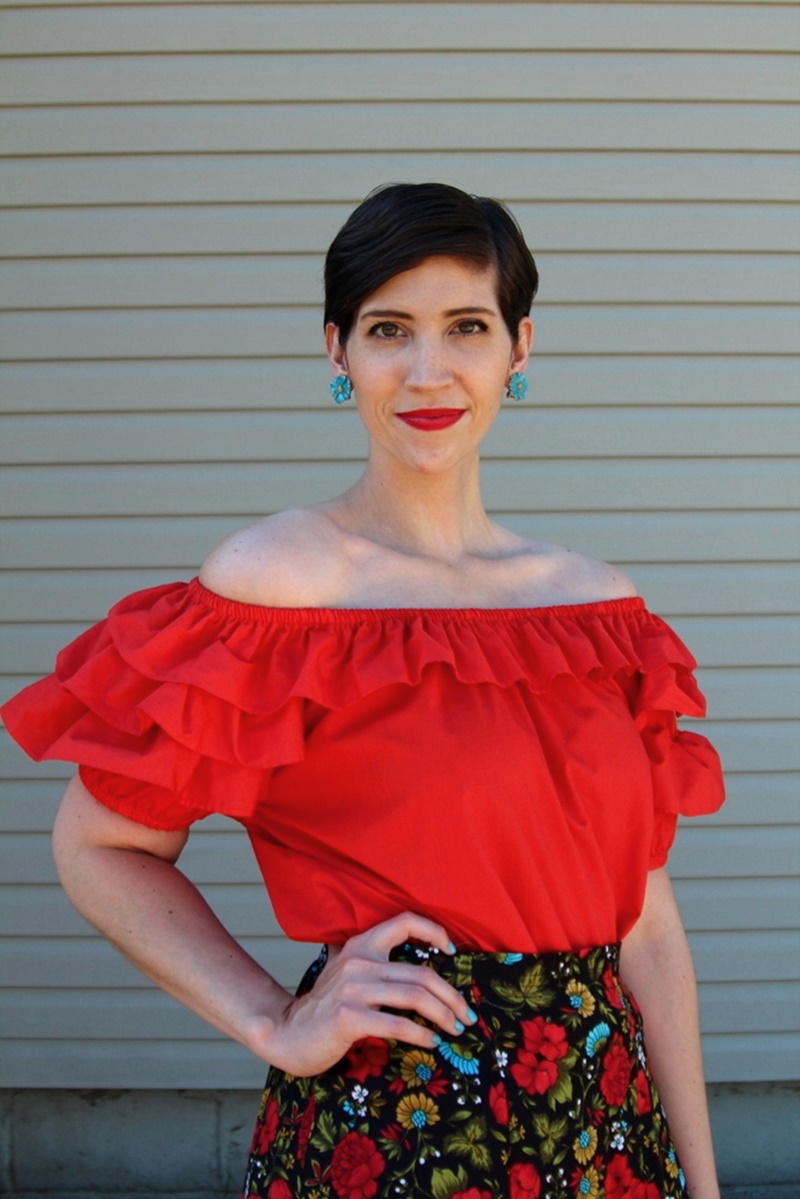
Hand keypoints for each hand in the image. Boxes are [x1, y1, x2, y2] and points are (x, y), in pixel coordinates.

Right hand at [250, 911, 475, 1076]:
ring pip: (415, 997)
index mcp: (361, 945)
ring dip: (444, 1016)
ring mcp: (353, 989)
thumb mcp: (348, 974)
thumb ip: (375, 966)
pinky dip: (422, 1035)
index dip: (434, 931)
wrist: (288, 1032)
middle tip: (466, 1014)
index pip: (404, 921)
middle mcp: (359, 961)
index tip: (451, 951)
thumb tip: (420, 975)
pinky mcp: (349, 1017)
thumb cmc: (325, 1007)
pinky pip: (398, 1024)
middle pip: (422, 974)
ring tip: (455, 1029)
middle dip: (452, 997)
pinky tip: (431, 1042)